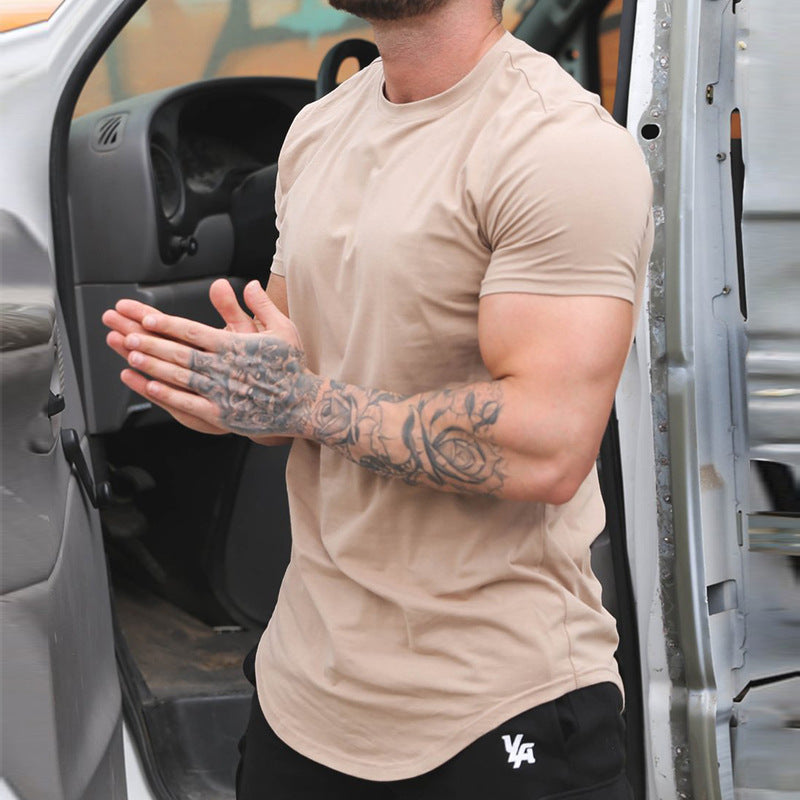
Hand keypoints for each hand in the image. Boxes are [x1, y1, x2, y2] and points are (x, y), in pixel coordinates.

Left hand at [108, 281, 315, 437]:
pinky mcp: (222, 414)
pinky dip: (167, 395)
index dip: (166, 324)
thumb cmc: (292, 367)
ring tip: (132, 355)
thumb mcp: (283, 329)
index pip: (193, 332)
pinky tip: (150, 387)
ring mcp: (221, 392)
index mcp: (235, 346)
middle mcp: (224, 368)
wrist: (303, 405)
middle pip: (179, 352)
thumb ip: (262, 305)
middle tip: (126, 333)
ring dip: (153, 365)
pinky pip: (188, 404)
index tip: (145, 317)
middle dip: (150, 341)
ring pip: (179, 377)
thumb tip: (249, 284)